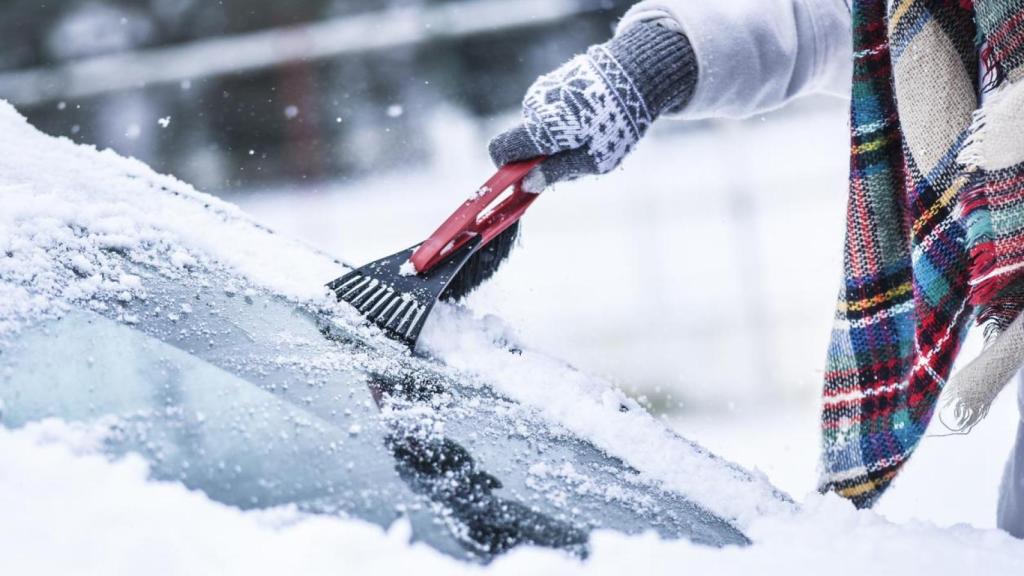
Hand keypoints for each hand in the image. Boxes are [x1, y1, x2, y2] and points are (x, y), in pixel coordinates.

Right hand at [489, 21, 696, 191]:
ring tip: (590, 133)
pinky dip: (564, 120)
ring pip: (538, 127)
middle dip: (542, 156)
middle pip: (524, 142)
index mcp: (541, 128)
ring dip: (557, 137)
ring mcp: (542, 91)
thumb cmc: (617, 124)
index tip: (526, 177)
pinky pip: (548, 111)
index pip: (500, 150)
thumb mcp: (593, 160)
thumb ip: (556, 172)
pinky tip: (590, 116)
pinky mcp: (552, 81)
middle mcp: (534, 107)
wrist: (636, 74)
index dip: (507, 168)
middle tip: (577, 157)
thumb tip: (527, 184)